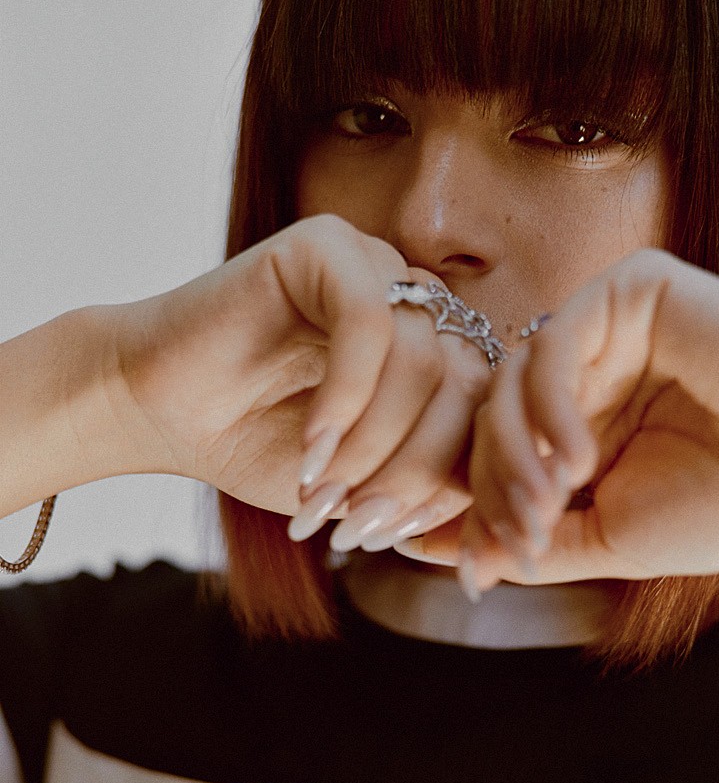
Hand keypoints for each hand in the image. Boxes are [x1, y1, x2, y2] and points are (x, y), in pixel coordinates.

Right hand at [112, 215, 488, 532]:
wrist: (161, 410)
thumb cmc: (263, 446)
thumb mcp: (365, 483)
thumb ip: (431, 483)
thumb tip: (493, 503)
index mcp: (440, 354)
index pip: (487, 415)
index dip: (453, 483)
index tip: (395, 538)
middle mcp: (419, 304)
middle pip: (467, 390)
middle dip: (415, 473)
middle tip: (358, 527)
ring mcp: (378, 267)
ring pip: (423, 364)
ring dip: (373, 446)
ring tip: (321, 491)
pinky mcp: (327, 244)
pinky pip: (371, 323)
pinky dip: (346, 398)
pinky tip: (311, 446)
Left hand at [440, 249, 718, 589]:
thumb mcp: (609, 538)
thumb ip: (524, 540)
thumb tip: (436, 556)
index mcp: (582, 424)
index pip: (494, 455)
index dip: (475, 509)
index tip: (470, 567)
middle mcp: (587, 371)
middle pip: (490, 418)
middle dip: (491, 489)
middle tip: (520, 541)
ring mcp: (607, 327)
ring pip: (511, 380)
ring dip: (515, 454)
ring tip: (553, 508)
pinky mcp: (632, 288)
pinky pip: (553, 341)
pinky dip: (550, 407)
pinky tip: (579, 459)